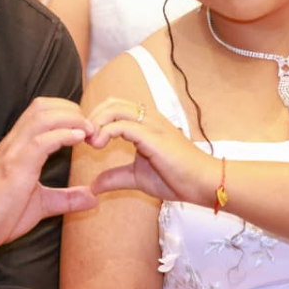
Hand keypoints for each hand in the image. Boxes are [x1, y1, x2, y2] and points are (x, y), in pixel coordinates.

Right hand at [0, 98, 96, 256]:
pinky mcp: (14, 167)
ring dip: (70, 119)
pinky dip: (62, 135)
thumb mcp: (40, 204)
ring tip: (88, 130)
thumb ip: (65, 199)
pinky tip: (78, 139)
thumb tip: (93, 198)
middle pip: (42, 106)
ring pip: (42, 117)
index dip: (66, 112)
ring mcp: (12, 153)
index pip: (40, 111)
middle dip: (71, 110)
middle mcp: (13, 143)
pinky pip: (40, 141)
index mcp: (17, 147)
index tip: (86, 128)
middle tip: (91, 127)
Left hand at [85, 98, 218, 205]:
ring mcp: (151, 124)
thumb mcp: (138, 177)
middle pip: (111, 102)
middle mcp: (148, 118)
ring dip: (96, 122)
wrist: (204, 183)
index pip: (114, 106)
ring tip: (91, 142)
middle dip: (92, 117)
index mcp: (146, 123)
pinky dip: (105, 132)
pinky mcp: (152, 135)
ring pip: (114, 108)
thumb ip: (116, 177)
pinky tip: (99, 145)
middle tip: (84, 138)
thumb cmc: (177, 178)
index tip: (86, 139)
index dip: (96, 118)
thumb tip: (94, 185)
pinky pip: (122, 125)